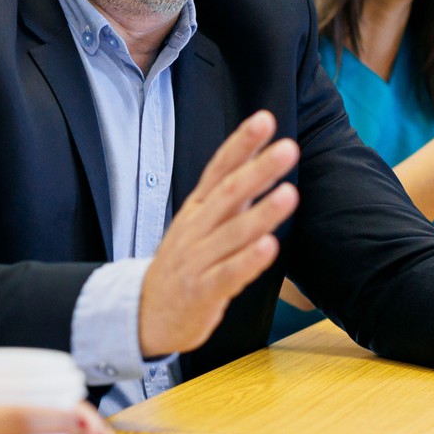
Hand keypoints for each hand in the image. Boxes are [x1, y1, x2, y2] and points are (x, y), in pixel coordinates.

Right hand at [138, 111, 298, 357]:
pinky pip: (228, 274)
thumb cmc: (182, 266)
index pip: (218, 170)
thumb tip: (262, 159)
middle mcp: (195, 230)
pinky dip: (248, 261)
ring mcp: (197, 261)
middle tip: (288, 148)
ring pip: (231, 233)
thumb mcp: (198, 225)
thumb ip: (229, 196)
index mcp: (195, 210)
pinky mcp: (202, 293)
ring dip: (261, 213)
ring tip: (289, 194)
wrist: (144, 314)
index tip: (264, 119)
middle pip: (227, 195)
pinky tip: (269, 247)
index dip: (241, 144)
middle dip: (258, 171)